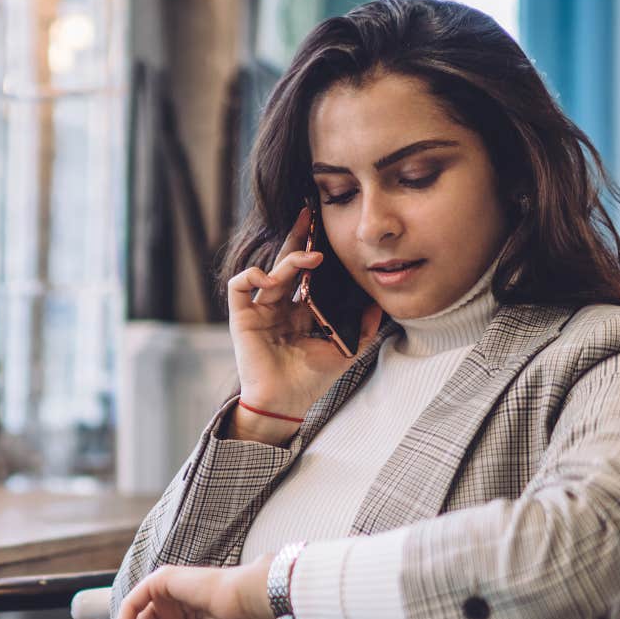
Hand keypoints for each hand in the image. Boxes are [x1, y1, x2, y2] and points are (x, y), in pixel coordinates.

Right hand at [225, 208, 365, 437]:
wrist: (285, 403)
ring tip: (309, 259)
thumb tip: (380, 303)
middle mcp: (279, 305)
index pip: (307, 273)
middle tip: (310, 215)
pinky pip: (239, 286)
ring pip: (270, 272)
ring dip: (288, 261)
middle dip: (298, 237)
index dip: (314, 249)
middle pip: (287, 263)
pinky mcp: (242, 317)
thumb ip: (364, 327)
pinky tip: (269, 278)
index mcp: (300, 309)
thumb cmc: (310, 380)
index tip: (327, 228)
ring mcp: (259, 309)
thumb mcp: (345, 349)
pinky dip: (252, 276)